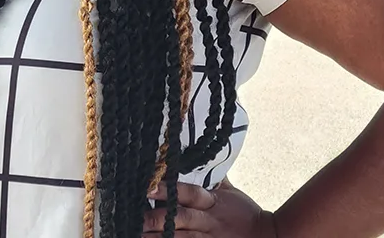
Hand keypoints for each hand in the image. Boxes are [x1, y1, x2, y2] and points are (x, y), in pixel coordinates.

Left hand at [142, 179, 277, 236]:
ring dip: (160, 237)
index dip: (169, 190)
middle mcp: (209, 221)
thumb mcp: (231, 192)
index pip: (188, 193)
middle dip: (159, 218)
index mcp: (213, 201)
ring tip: (139, 233)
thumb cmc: (247, 213)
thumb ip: (214, 177)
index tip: (149, 186)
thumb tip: (199, 155)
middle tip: (137, 216)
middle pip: (181, 218)